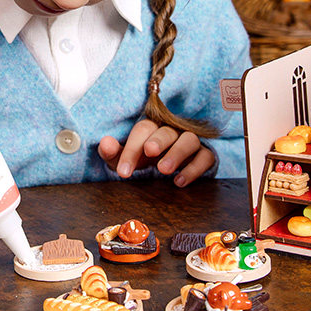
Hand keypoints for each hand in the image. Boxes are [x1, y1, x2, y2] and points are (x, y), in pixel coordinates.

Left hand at [98, 119, 214, 186]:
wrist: (168, 169)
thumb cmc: (143, 159)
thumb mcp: (125, 159)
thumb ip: (113, 152)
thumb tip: (105, 143)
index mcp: (150, 129)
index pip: (142, 130)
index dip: (132, 149)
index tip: (123, 172)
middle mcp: (171, 132)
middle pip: (167, 131)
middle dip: (158, 141)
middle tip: (149, 153)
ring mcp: (190, 143)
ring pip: (189, 139)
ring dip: (177, 152)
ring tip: (164, 170)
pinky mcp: (205, 156)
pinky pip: (205, 157)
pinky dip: (194, 168)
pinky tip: (179, 181)